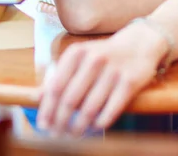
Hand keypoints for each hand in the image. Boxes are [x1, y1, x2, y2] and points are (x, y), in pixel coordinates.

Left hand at [36, 22, 167, 136]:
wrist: (140, 43)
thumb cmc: (103, 55)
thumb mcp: (80, 58)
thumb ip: (59, 75)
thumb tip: (37, 98)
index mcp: (76, 52)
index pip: (55, 87)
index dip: (47, 110)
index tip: (43, 125)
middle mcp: (94, 59)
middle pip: (70, 100)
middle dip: (61, 121)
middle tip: (57, 134)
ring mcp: (113, 70)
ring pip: (90, 108)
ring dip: (79, 126)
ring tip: (74, 134)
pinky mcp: (130, 81)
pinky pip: (111, 110)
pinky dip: (100, 123)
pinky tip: (95, 126)